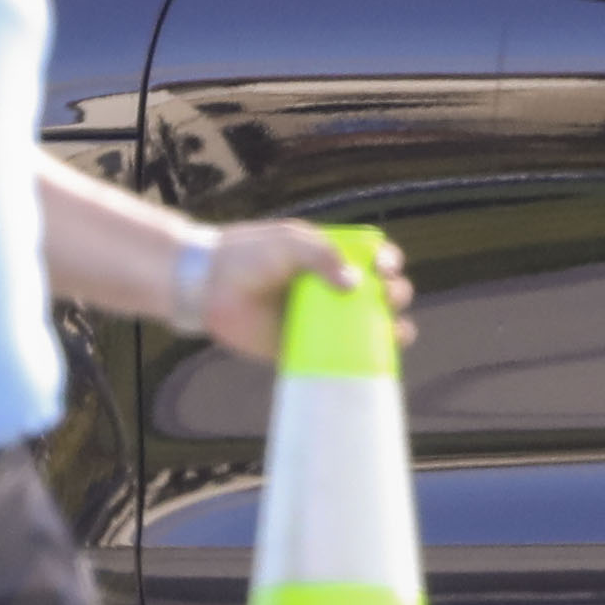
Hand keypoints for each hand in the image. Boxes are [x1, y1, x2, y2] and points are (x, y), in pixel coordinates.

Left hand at [201, 220, 418, 363]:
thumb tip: (356, 283)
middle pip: (380, 293)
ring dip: (393, 328)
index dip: (388, 263)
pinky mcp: (304, 350)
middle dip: (396, 294)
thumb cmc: (249, 255)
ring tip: (395, 330)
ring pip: (369, 327)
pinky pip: (339, 359)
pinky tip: (378, 359)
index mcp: (332, 259)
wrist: (208, 286)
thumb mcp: (290, 242)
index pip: (374, 259)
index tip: (384, 268)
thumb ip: (323, 255)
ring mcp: (321, 322)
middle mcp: (332, 290)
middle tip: (386, 297)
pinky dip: (362, 362)